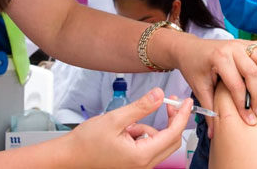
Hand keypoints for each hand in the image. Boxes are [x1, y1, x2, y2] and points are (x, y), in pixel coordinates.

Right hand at [60, 88, 191, 168]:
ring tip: (124, 124)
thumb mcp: (115, 119)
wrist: (69, 157)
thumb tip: (160, 95)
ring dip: (148, 128)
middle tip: (166, 103)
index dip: (182, 116)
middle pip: (170, 141)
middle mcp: (143, 165)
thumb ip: (140, 107)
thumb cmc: (87, 142)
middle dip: (170, 121)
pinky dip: (140, 135)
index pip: (172, 134)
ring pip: (157, 142)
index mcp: (141, 156)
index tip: (186, 101)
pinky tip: (123, 132)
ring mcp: (139, 166)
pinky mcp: (133, 164)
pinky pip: (147, 146)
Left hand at [173, 37, 256, 138]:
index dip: (243, 104)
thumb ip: (208, 110)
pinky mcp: (246, 42)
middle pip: (252, 72)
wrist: (189, 48)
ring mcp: (240, 43)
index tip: (249, 119)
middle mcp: (231, 48)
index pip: (236, 85)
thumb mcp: (199, 88)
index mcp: (218, 58)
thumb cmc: (194, 68)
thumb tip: (213, 134)